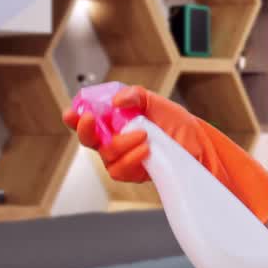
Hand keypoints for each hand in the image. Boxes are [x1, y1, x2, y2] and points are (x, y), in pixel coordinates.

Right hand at [62, 85, 200, 182]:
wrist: (195, 142)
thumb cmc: (173, 122)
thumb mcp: (155, 101)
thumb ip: (135, 95)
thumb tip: (117, 100)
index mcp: (113, 121)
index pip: (87, 120)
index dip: (74, 118)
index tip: (71, 113)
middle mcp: (112, 140)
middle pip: (88, 139)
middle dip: (85, 129)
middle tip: (91, 119)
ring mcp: (121, 158)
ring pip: (107, 154)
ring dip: (122, 143)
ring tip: (143, 134)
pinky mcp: (132, 172)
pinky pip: (121, 169)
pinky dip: (132, 157)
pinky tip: (146, 149)